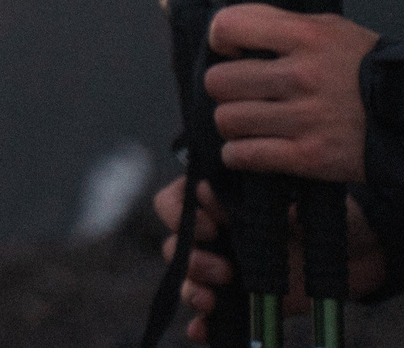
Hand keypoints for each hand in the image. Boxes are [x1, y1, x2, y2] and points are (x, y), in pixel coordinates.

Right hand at [157, 175, 385, 340]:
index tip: (213, 222)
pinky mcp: (241, 300)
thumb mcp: (305, 199)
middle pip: (176, 245)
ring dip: (192, 289)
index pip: (176, 200)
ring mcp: (226, 268)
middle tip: (224, 268)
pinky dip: (201, 324)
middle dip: (191, 258)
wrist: (355, 250)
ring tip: (210, 300)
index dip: (182, 212)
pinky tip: (201, 330)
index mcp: (219, 201)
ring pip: (187, 279)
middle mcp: (215, 234)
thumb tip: (272, 210)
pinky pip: (210, 315)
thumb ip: (285, 202)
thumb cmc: (321, 212)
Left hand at [207, 5, 378, 182]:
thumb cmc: (365, 69)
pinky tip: (250, 148)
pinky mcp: (311, 156)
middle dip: (225, 88)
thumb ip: (280, 23)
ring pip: (228, 119)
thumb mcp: (331, 30)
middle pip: (219, 81)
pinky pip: (245, 155)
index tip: (230, 51)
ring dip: (233, 122)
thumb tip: (226, 26)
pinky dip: (239, 154)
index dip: (220, 39)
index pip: (229, 26)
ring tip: (250, 121)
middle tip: (242, 92)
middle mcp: (303, 76)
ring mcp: (307, 118)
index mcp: (307, 37)